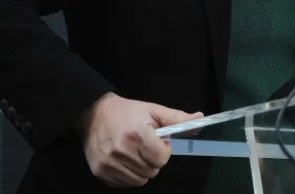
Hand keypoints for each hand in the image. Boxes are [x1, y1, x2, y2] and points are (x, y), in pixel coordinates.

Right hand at [77, 92, 203, 187]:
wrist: (94, 114)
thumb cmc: (128, 112)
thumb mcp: (153, 110)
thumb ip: (177, 118)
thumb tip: (201, 119)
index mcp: (137, 134)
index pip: (162, 158)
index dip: (163, 150)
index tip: (158, 141)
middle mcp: (122, 150)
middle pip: (152, 170)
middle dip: (153, 159)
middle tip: (145, 146)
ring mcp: (109, 163)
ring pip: (140, 180)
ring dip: (142, 168)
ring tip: (135, 152)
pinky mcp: (100, 172)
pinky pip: (124, 183)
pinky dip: (129, 174)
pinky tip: (125, 160)